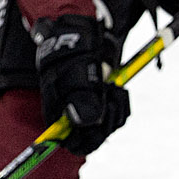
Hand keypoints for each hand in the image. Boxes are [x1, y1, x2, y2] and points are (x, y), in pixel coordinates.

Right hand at [33, 14, 129, 154]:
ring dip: (116, 110)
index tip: (100, 123)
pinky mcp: (101, 104)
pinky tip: (118, 89)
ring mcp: (87, 111)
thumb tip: (87, 122)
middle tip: (111, 96)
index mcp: (57, 113)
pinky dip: (121, 104)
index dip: (87, 141)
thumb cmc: (72, 51)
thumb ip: (81, 97)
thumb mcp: (76, 71)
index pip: (72, 144)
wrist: (82, 35)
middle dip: (107, 121)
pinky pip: (117, 116)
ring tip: (113, 87)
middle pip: (93, 139)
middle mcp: (71, 116)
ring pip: (108, 127)